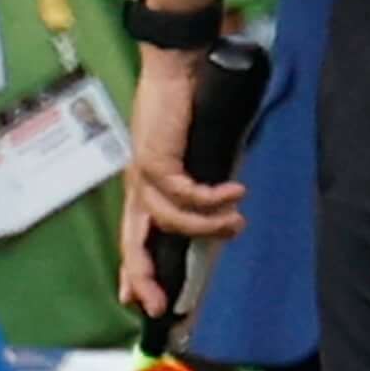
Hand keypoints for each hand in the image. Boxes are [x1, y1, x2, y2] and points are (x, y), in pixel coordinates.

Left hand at [117, 37, 244, 321]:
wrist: (177, 66)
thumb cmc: (187, 107)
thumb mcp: (192, 155)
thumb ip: (198, 184)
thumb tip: (222, 212)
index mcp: (141, 184)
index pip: (132, 234)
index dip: (132, 269)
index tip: (136, 301)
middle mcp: (137, 182)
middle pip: (133, 239)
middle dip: (144, 274)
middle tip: (160, 303)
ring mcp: (144, 171)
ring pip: (170, 219)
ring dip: (207, 227)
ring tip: (237, 223)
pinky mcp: (157, 157)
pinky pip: (186, 193)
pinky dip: (212, 199)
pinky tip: (235, 195)